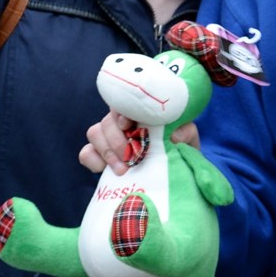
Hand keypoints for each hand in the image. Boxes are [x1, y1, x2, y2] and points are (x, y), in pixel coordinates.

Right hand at [79, 110, 197, 173]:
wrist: (175, 173)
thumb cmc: (181, 150)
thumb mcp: (189, 140)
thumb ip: (186, 133)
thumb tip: (174, 135)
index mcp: (141, 113)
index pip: (124, 102)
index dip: (121, 111)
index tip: (127, 125)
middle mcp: (122, 122)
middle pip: (107, 120)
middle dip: (116, 139)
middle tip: (131, 157)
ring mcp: (108, 139)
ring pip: (94, 133)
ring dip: (107, 151)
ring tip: (123, 170)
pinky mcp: (100, 156)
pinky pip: (86, 153)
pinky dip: (92, 160)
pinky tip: (103, 170)